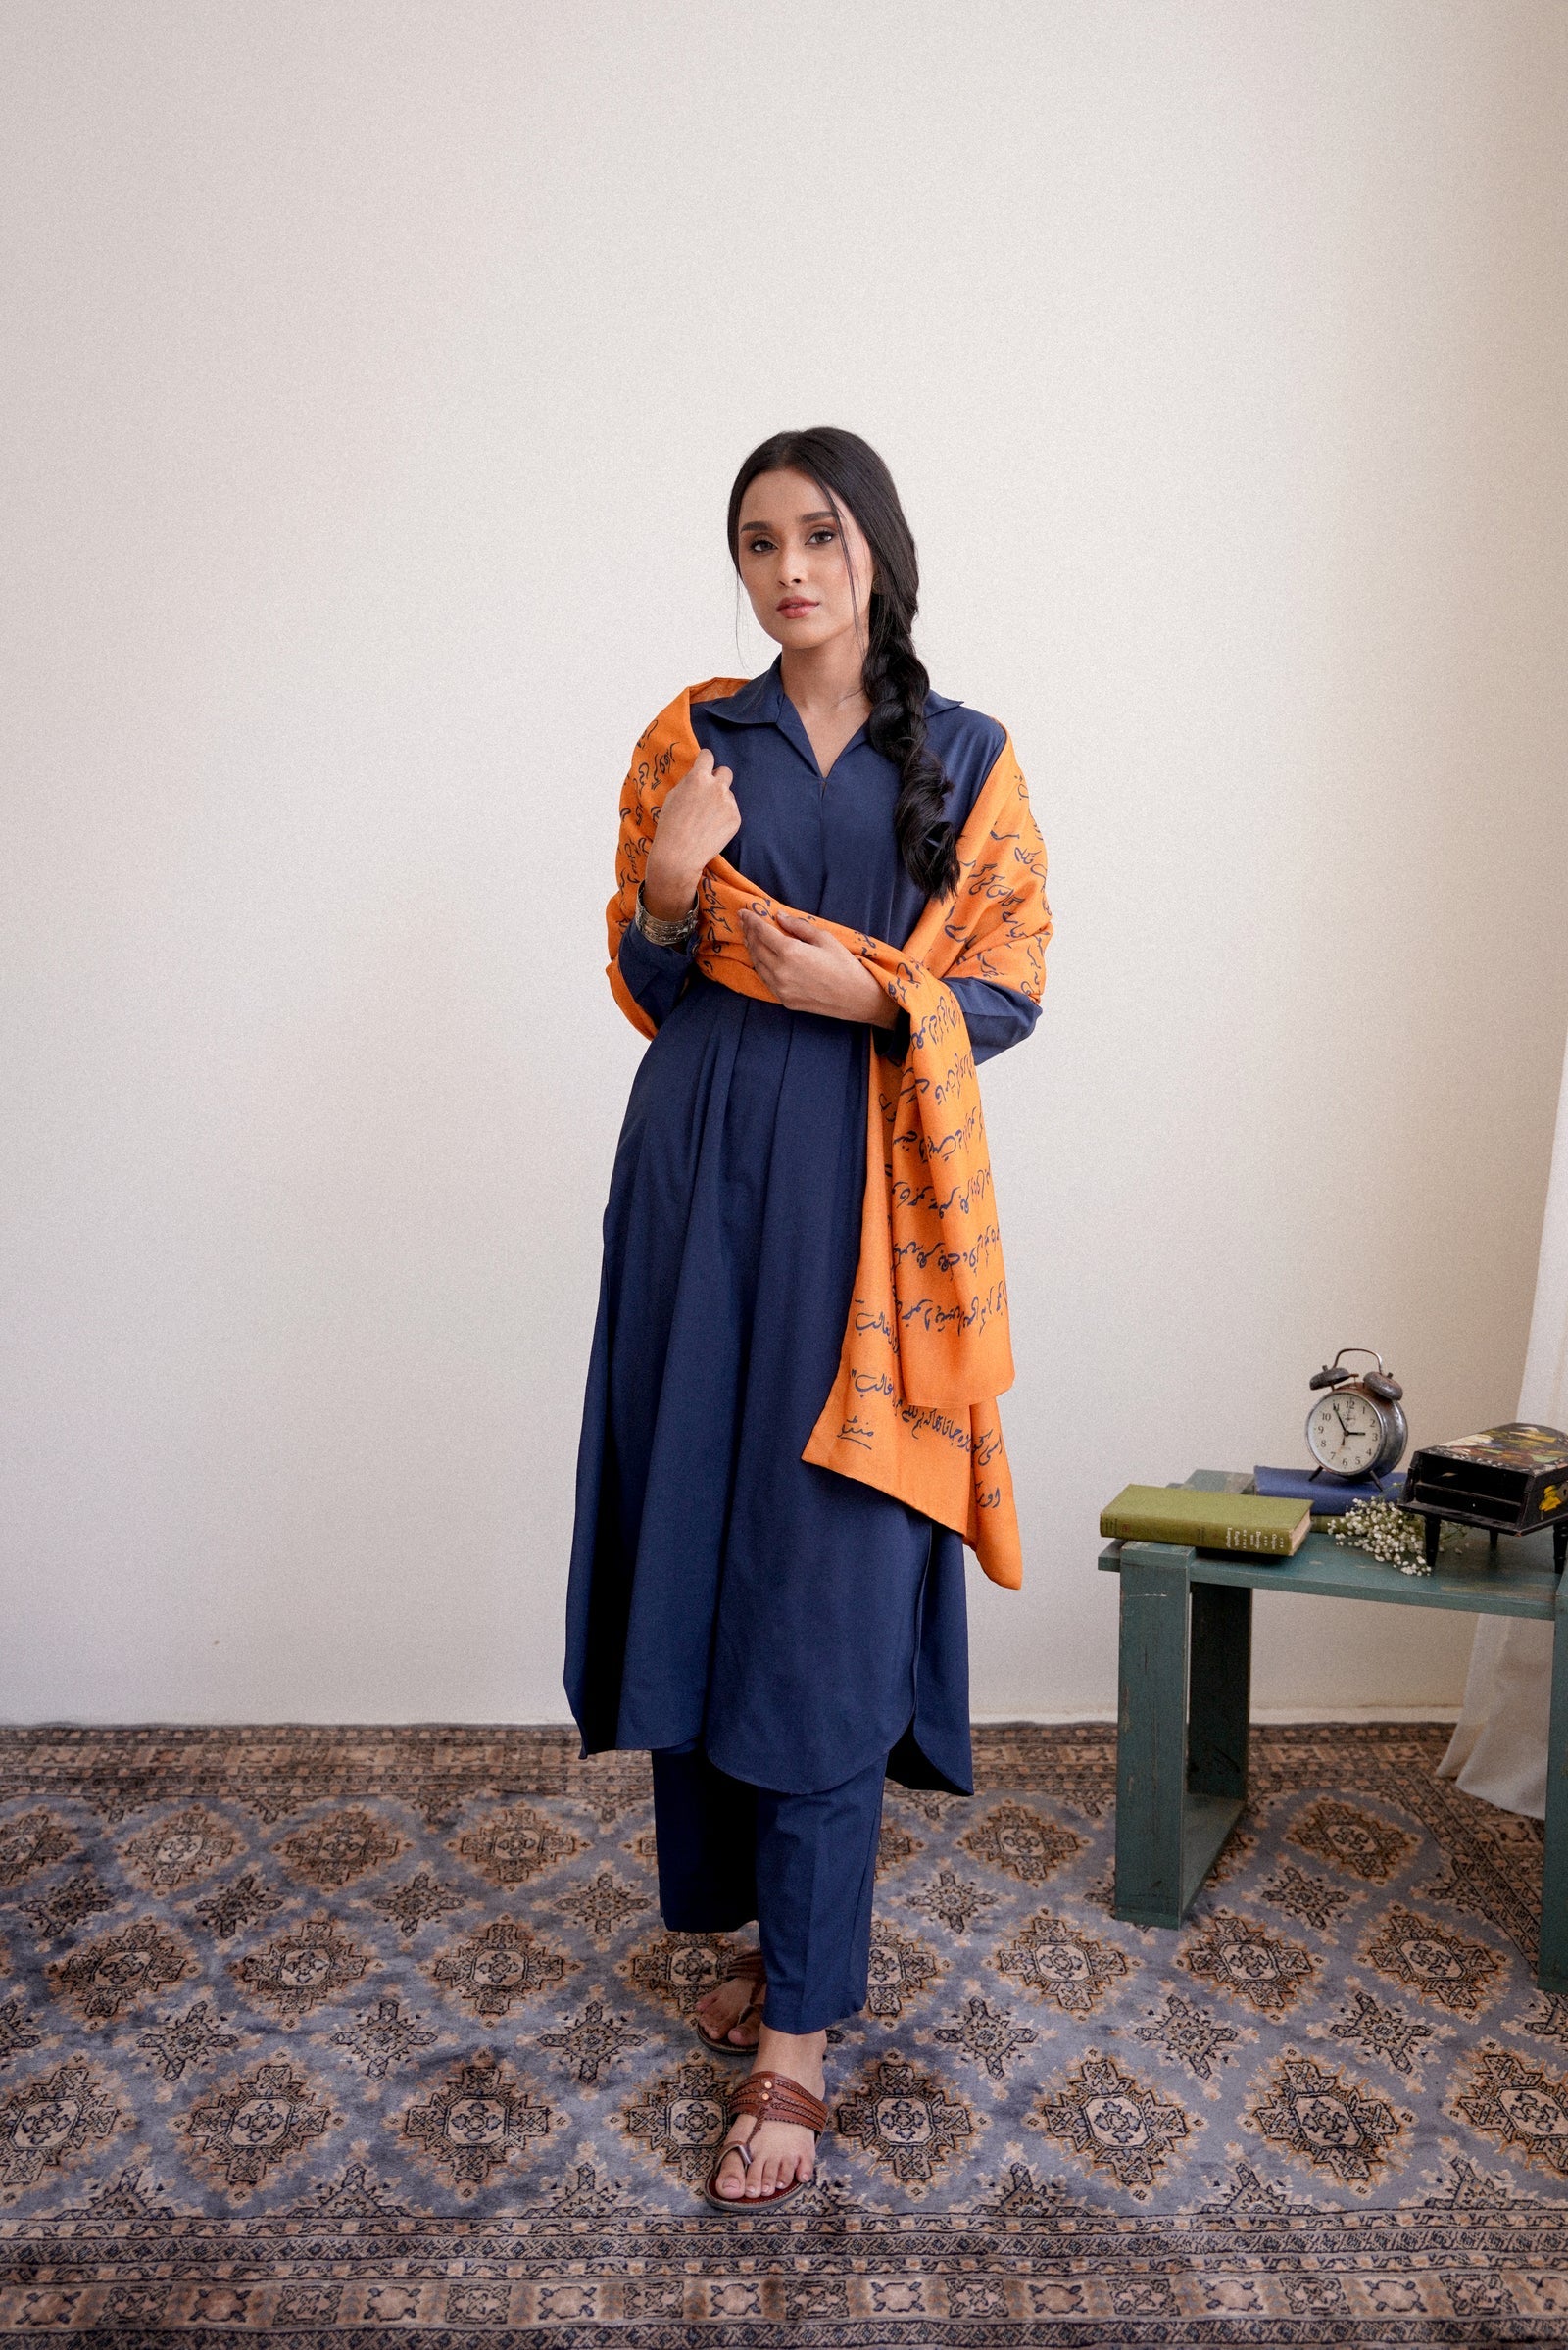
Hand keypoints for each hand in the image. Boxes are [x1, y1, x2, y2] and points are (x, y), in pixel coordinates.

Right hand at [644, 748, 740, 919]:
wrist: (679, 854)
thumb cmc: (670, 825)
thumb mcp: (674, 796)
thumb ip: (690, 782)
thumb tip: (700, 774)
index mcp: (698, 777)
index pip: (708, 755)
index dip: (705, 760)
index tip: (704, 766)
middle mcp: (716, 786)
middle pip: (725, 772)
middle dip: (718, 779)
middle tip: (709, 792)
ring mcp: (729, 802)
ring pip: (727, 795)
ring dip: (720, 801)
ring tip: (705, 820)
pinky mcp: (736, 818)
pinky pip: (731, 812)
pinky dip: (724, 818)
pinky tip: (711, 829)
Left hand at [739, 907, 897, 1025]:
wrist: (856, 998)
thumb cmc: (845, 965)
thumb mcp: (825, 938)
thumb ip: (799, 927)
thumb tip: (780, 917)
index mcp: (790, 952)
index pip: (762, 932)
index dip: (751, 920)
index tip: (744, 912)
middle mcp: (780, 971)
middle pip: (756, 948)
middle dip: (748, 932)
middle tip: (744, 922)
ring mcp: (780, 988)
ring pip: (757, 965)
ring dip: (751, 949)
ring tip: (749, 937)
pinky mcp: (784, 1000)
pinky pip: (765, 980)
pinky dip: (760, 965)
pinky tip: (761, 958)